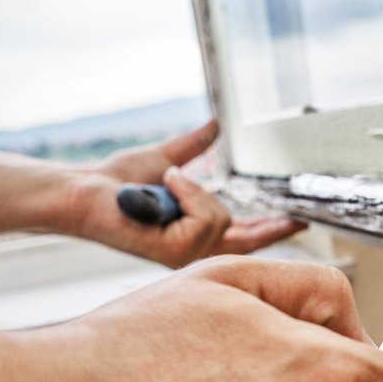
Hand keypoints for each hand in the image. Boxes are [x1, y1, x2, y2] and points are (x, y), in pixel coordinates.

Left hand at [68, 120, 304, 266]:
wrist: (85, 191)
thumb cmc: (116, 183)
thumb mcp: (168, 160)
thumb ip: (194, 147)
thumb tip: (215, 125)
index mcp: (196, 234)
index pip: (243, 236)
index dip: (272, 229)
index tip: (296, 221)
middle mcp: (195, 251)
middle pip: (246, 239)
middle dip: (270, 228)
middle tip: (297, 220)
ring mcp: (187, 256)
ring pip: (221, 217)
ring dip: (192, 190)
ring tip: (164, 185)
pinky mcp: (176, 252)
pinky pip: (205, 216)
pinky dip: (185, 194)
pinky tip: (163, 192)